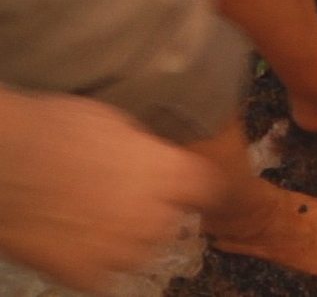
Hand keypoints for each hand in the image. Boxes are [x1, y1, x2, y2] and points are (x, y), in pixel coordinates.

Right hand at [0, 91, 222, 293]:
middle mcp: (157, 216)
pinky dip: (94, 265)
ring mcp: (122, 251)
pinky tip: (76, 245)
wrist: (2, 162)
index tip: (191, 188)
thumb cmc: (56, 129)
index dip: (198, 187)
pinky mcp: (86, 275)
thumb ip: (145, 151)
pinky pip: (105, 277)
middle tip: (125, 201)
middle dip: (157, 212)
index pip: (211, 188)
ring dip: (128, 242)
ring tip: (97, 222)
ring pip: (142, 254)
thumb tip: (151, 159)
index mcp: (172, 174)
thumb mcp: (116, 124)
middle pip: (174, 223)